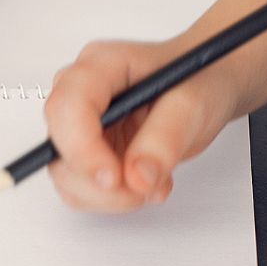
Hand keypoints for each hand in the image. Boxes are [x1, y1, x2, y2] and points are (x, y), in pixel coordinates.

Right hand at [41, 38, 239, 212]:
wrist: (208, 83)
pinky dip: (112, 199)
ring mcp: (77, 125)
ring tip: (153, 183)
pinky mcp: (83, 152)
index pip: (66, 107)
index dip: (82, 148)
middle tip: (143, 188)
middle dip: (99, 182)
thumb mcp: (194, 103)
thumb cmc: (200, 78)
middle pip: (58, 148)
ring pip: (65, 176)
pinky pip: (79, 189)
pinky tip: (143, 183)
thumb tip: (138, 177)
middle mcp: (78, 94)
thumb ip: (165, 138)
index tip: (116, 178)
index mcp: (99, 66)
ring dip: (108, 196)